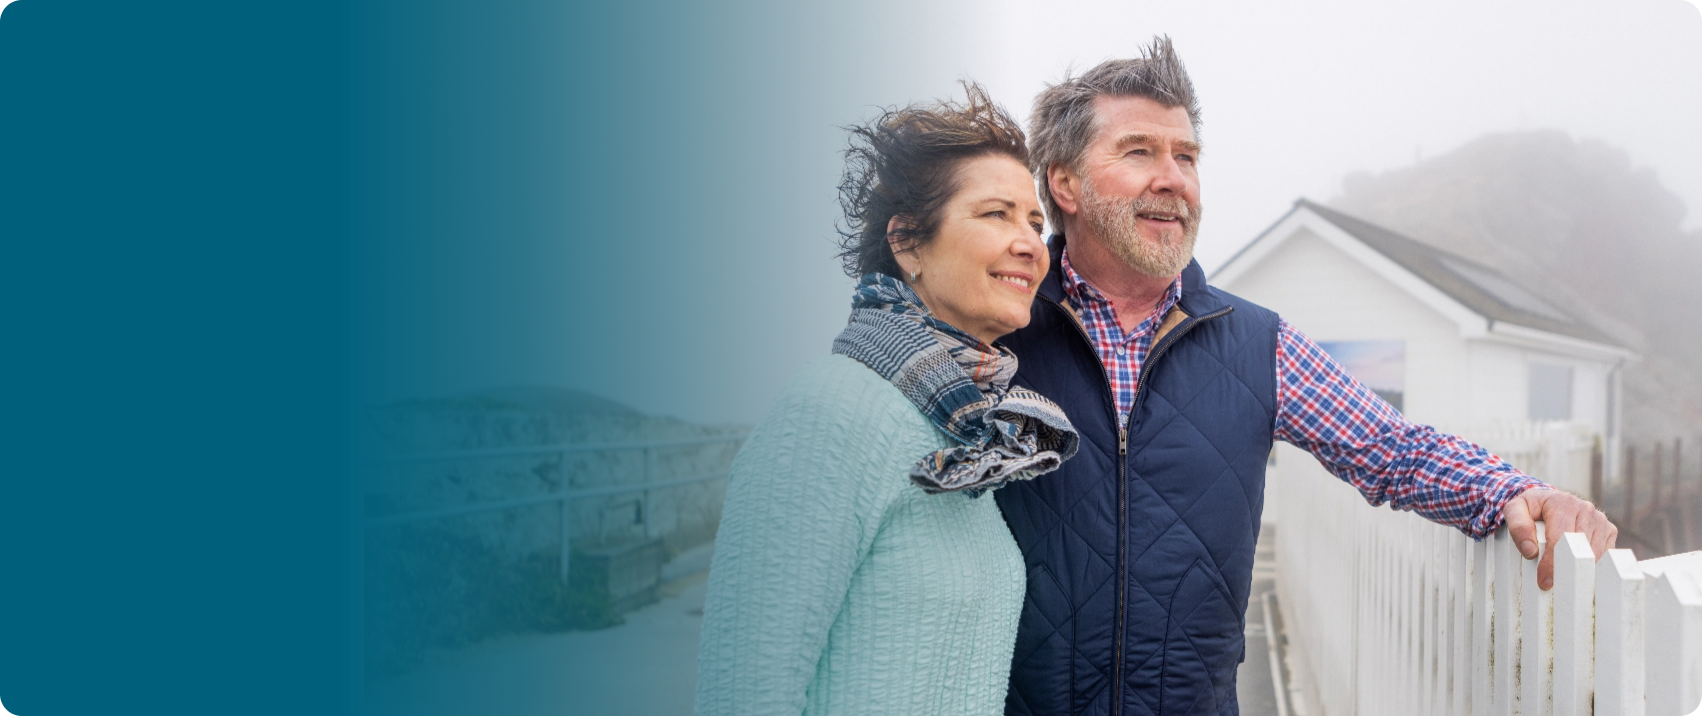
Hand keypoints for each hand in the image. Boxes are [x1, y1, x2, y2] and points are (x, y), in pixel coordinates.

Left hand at [1503, 488, 1617, 590]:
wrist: (1549, 500)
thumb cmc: (1531, 508)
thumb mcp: (1515, 510)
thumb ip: (1518, 526)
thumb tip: (1530, 551)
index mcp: (1563, 503)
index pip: (1560, 539)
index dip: (1552, 563)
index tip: (1544, 581)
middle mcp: (1586, 509)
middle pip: (1579, 548)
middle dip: (1565, 569)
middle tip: (1552, 584)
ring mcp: (1600, 520)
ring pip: (1594, 555)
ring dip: (1578, 569)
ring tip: (1562, 577)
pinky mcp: (1609, 531)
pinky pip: (1604, 555)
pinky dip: (1590, 565)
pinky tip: (1575, 568)